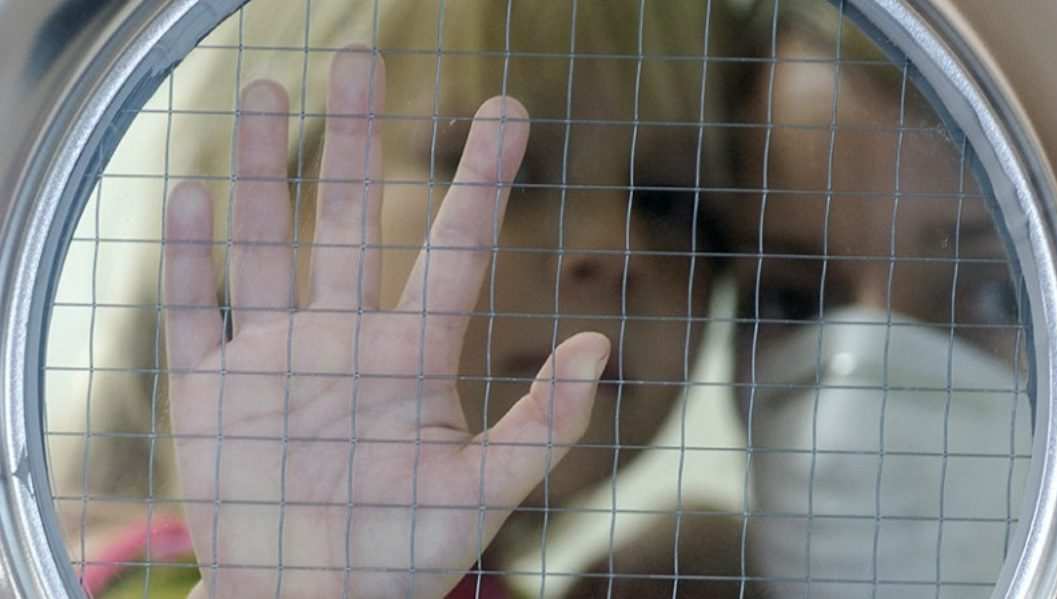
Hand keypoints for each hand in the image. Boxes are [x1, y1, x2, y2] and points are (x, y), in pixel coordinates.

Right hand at [164, 47, 609, 598]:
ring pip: (266, 244)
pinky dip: (189, 258)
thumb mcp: (482, 494)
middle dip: (356, 137)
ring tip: (268, 90)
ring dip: (265, 170)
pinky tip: (189, 194)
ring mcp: (273, 359)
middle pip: (350, 220)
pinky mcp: (212, 391)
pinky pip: (195, 312)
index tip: (509, 110)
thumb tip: (598, 345)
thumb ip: (541, 424)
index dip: (481, 180)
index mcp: (412, 357)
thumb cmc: (400, 556)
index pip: (452, 248)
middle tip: (361, 55)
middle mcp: (343, 340)